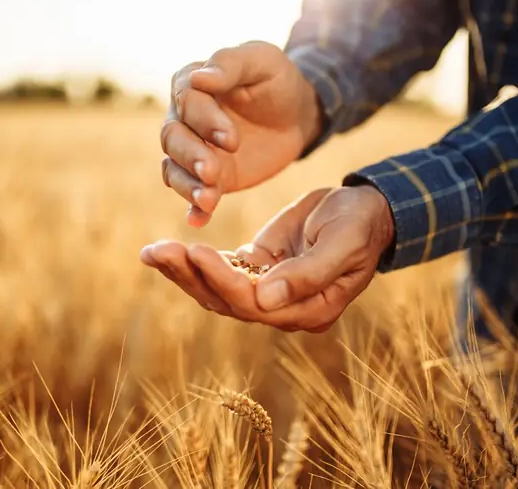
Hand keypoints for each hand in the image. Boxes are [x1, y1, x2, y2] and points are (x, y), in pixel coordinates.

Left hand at [139, 185, 393, 332]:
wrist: (366, 208)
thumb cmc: (361, 224)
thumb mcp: (343, 243)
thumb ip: (309, 273)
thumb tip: (265, 299)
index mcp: (310, 309)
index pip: (257, 304)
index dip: (224, 281)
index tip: (196, 252)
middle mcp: (285, 308)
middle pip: (228, 301)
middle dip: (191, 276)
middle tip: (157, 252)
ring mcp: (269, 289)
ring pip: (218, 288)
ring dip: (184, 271)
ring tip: (151, 252)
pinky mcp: (258, 266)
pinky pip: (220, 268)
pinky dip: (193, 261)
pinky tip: (165, 250)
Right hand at [161, 41, 322, 227]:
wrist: (297, 115)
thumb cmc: (277, 80)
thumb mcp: (262, 61)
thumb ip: (230, 64)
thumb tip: (199, 78)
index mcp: (190, 84)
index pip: (186, 102)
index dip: (205, 121)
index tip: (231, 138)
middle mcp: (184, 119)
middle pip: (172, 138)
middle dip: (191, 156)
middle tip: (212, 172)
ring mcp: (194, 151)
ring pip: (174, 169)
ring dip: (187, 186)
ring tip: (208, 200)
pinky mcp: (210, 177)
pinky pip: (192, 194)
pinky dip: (193, 208)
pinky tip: (199, 219)